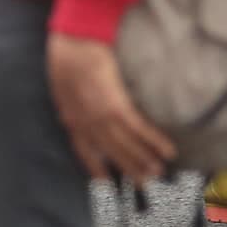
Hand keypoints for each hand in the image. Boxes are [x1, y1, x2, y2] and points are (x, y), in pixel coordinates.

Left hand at [47, 33, 175, 184]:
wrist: (73, 40)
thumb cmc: (65, 58)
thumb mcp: (59, 86)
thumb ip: (65, 105)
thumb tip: (64, 116)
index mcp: (72, 119)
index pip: (85, 152)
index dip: (96, 169)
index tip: (106, 185)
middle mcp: (86, 123)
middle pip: (110, 152)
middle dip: (128, 169)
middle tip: (145, 185)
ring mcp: (101, 115)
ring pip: (125, 144)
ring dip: (144, 160)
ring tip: (158, 173)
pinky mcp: (115, 104)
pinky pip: (138, 128)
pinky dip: (153, 141)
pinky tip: (168, 150)